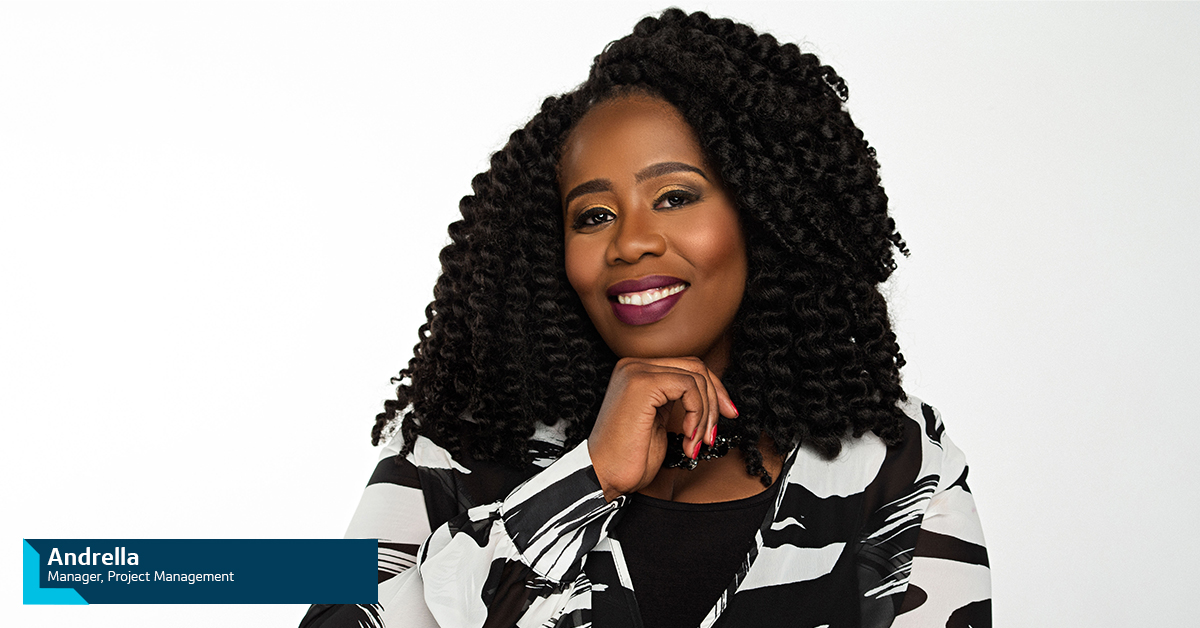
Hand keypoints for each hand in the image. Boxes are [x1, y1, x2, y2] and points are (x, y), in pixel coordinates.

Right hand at [587, 357, 737, 500]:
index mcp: (637, 372)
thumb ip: (678, 401)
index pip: (688, 367)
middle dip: (715, 400)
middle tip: (713, 433)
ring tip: (696, 442)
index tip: (727, 415)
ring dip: (705, 415)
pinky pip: (689, 387)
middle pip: (695, 367)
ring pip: (696, 378)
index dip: (714, 390)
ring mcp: (637, 372)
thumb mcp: (661, 421)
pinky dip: (697, 415)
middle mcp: (634, 365)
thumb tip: (715, 394)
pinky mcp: (642, 385)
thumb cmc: (630, 457)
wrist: (604, 477)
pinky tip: (688, 438)